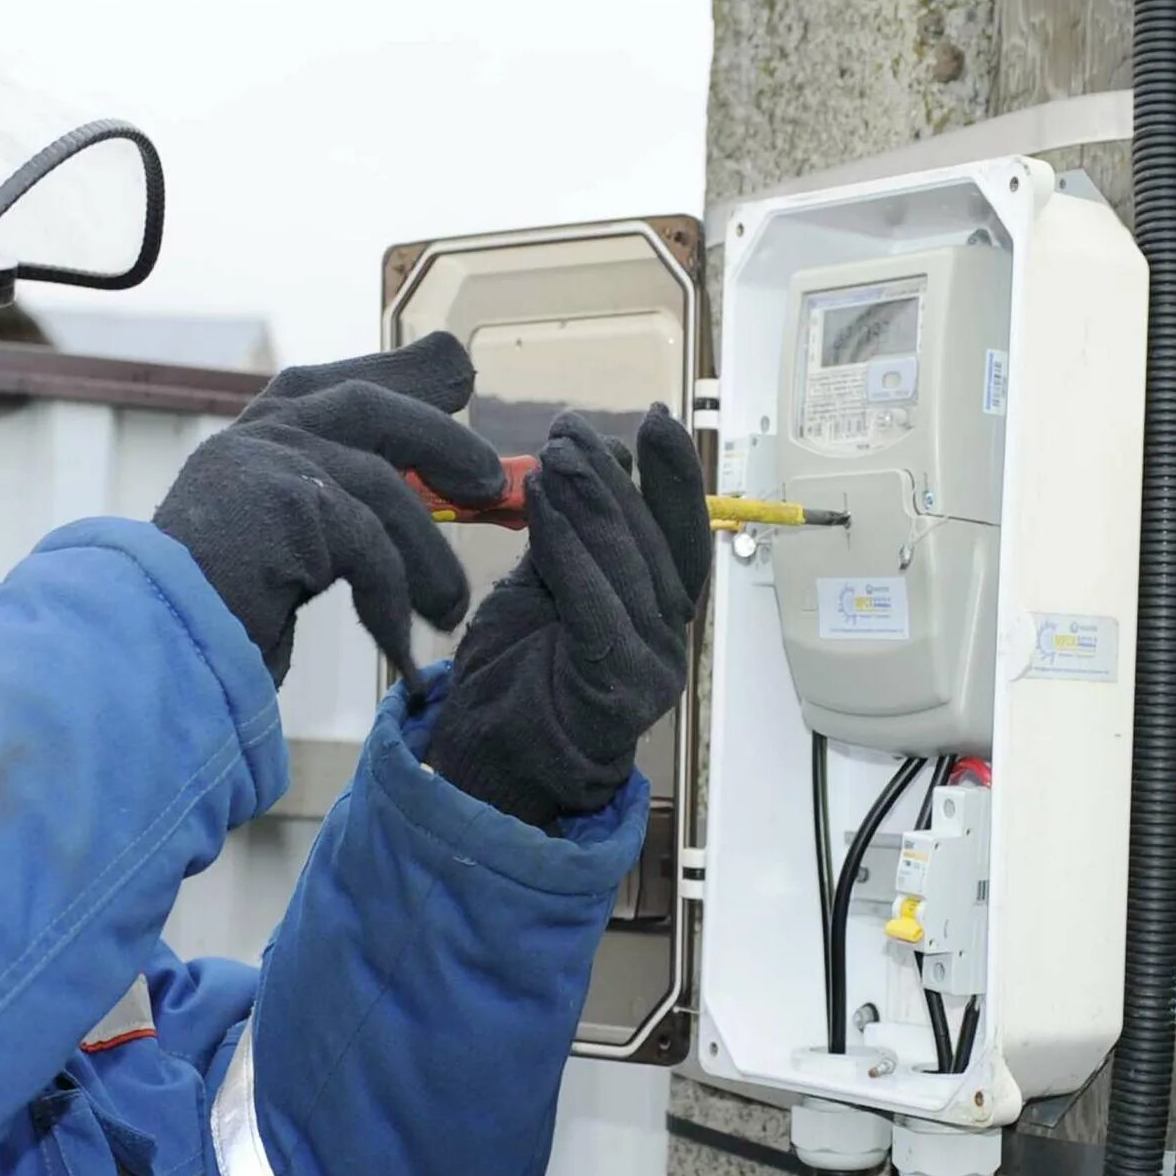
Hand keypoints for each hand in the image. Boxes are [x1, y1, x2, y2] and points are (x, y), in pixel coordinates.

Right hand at [151, 334, 506, 682]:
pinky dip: (393, 600)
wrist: (152, 647)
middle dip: (438, 436)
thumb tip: (412, 495)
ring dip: (427, 555)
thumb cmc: (214, 614)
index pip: (331, 383)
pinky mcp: (287, 502)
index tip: (455, 373)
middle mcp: (258, 435)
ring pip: (380, 486)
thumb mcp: (281, 546)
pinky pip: (369, 546)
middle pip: (368, 406)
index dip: (400, 375)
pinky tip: (402, 644)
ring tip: (450, 609)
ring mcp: (269, 459)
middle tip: (490, 480)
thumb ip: (329, 509)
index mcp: (253, 438)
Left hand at [422, 408, 710, 827]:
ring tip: (554, 458)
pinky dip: (569, 552)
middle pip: (655, 542)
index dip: (674, 474)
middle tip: (571, 431)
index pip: (681, 529)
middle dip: (615, 478)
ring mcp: (653, 667)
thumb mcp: (546, 581)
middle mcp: (669, 635)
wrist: (494, 757)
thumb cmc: (518, 668)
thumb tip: (593, 460)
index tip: (655, 418)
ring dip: (590, 505)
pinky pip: (596, 609)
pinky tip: (542, 507)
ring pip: (629, 569)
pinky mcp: (621, 692)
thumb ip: (572, 531)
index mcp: (662, 606)